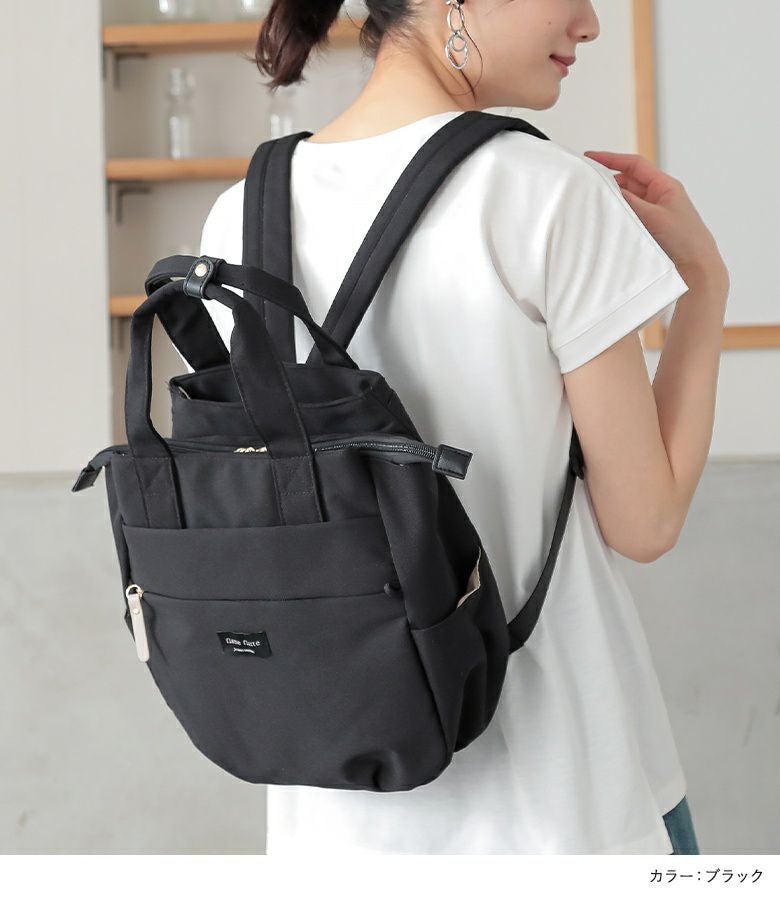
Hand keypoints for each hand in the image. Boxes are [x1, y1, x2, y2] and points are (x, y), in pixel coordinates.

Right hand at [583, 150, 727, 282]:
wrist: (697, 267)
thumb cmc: (684, 239)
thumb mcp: (653, 216)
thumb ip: (629, 201)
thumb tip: (607, 188)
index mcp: (665, 186)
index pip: (634, 165)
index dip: (611, 159)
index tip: (590, 157)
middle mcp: (659, 196)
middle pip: (628, 181)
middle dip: (608, 181)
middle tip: (587, 184)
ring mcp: (654, 213)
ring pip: (627, 200)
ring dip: (612, 200)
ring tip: (593, 203)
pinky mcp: (649, 229)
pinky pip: (629, 216)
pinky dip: (617, 215)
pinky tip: (606, 220)